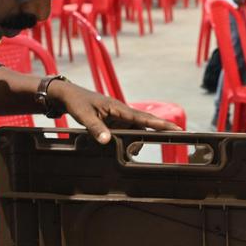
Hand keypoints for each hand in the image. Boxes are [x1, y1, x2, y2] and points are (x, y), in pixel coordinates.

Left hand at [52, 80, 179, 143]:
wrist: (68, 95)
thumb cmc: (77, 102)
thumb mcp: (85, 116)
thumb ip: (96, 129)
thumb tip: (106, 141)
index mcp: (118, 108)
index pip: (143, 118)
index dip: (161, 124)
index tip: (176, 129)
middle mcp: (121, 112)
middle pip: (144, 124)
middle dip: (155, 133)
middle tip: (164, 141)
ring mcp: (118, 116)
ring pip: (135, 130)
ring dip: (136, 140)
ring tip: (132, 150)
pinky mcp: (114, 121)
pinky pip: (126, 131)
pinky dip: (127, 139)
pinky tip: (122, 147)